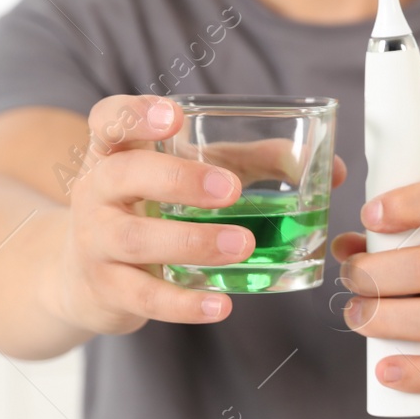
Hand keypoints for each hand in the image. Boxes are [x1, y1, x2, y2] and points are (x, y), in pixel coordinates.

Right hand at [50, 95, 346, 335]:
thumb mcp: (198, 174)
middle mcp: (98, 190)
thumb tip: (333, 169)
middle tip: (232, 190)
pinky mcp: (106, 288)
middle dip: (179, 181)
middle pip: (123, 174)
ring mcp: (97, 241)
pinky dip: (183, 304)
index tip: (174, 117)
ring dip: (193, 242)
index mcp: (118, 151)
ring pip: (136, 239)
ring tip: (243, 245)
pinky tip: (220, 305)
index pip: (109, 119)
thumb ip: (259, 163)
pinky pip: (143, 297)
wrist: (86, 274)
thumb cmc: (156, 207)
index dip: (135, 113)